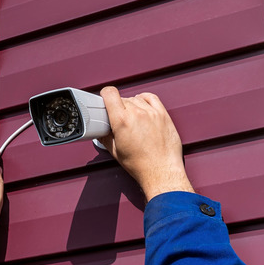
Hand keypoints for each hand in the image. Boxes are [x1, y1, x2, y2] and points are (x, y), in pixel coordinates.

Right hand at [99, 86, 193, 201]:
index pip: (110, 93)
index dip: (105, 95)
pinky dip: (144, 99)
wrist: (161, 171)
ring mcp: (152, 113)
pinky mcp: (163, 115)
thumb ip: (105, 137)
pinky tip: (142, 106)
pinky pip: (151, 98)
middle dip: (118, 107)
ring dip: (131, 105)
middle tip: (119, 120)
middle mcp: (137, 113)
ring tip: (131, 119)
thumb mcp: (115, 151)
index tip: (105, 100)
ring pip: (136, 98)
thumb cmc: (141, 165)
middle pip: (122, 98)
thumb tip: (100, 131)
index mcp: (122, 121)